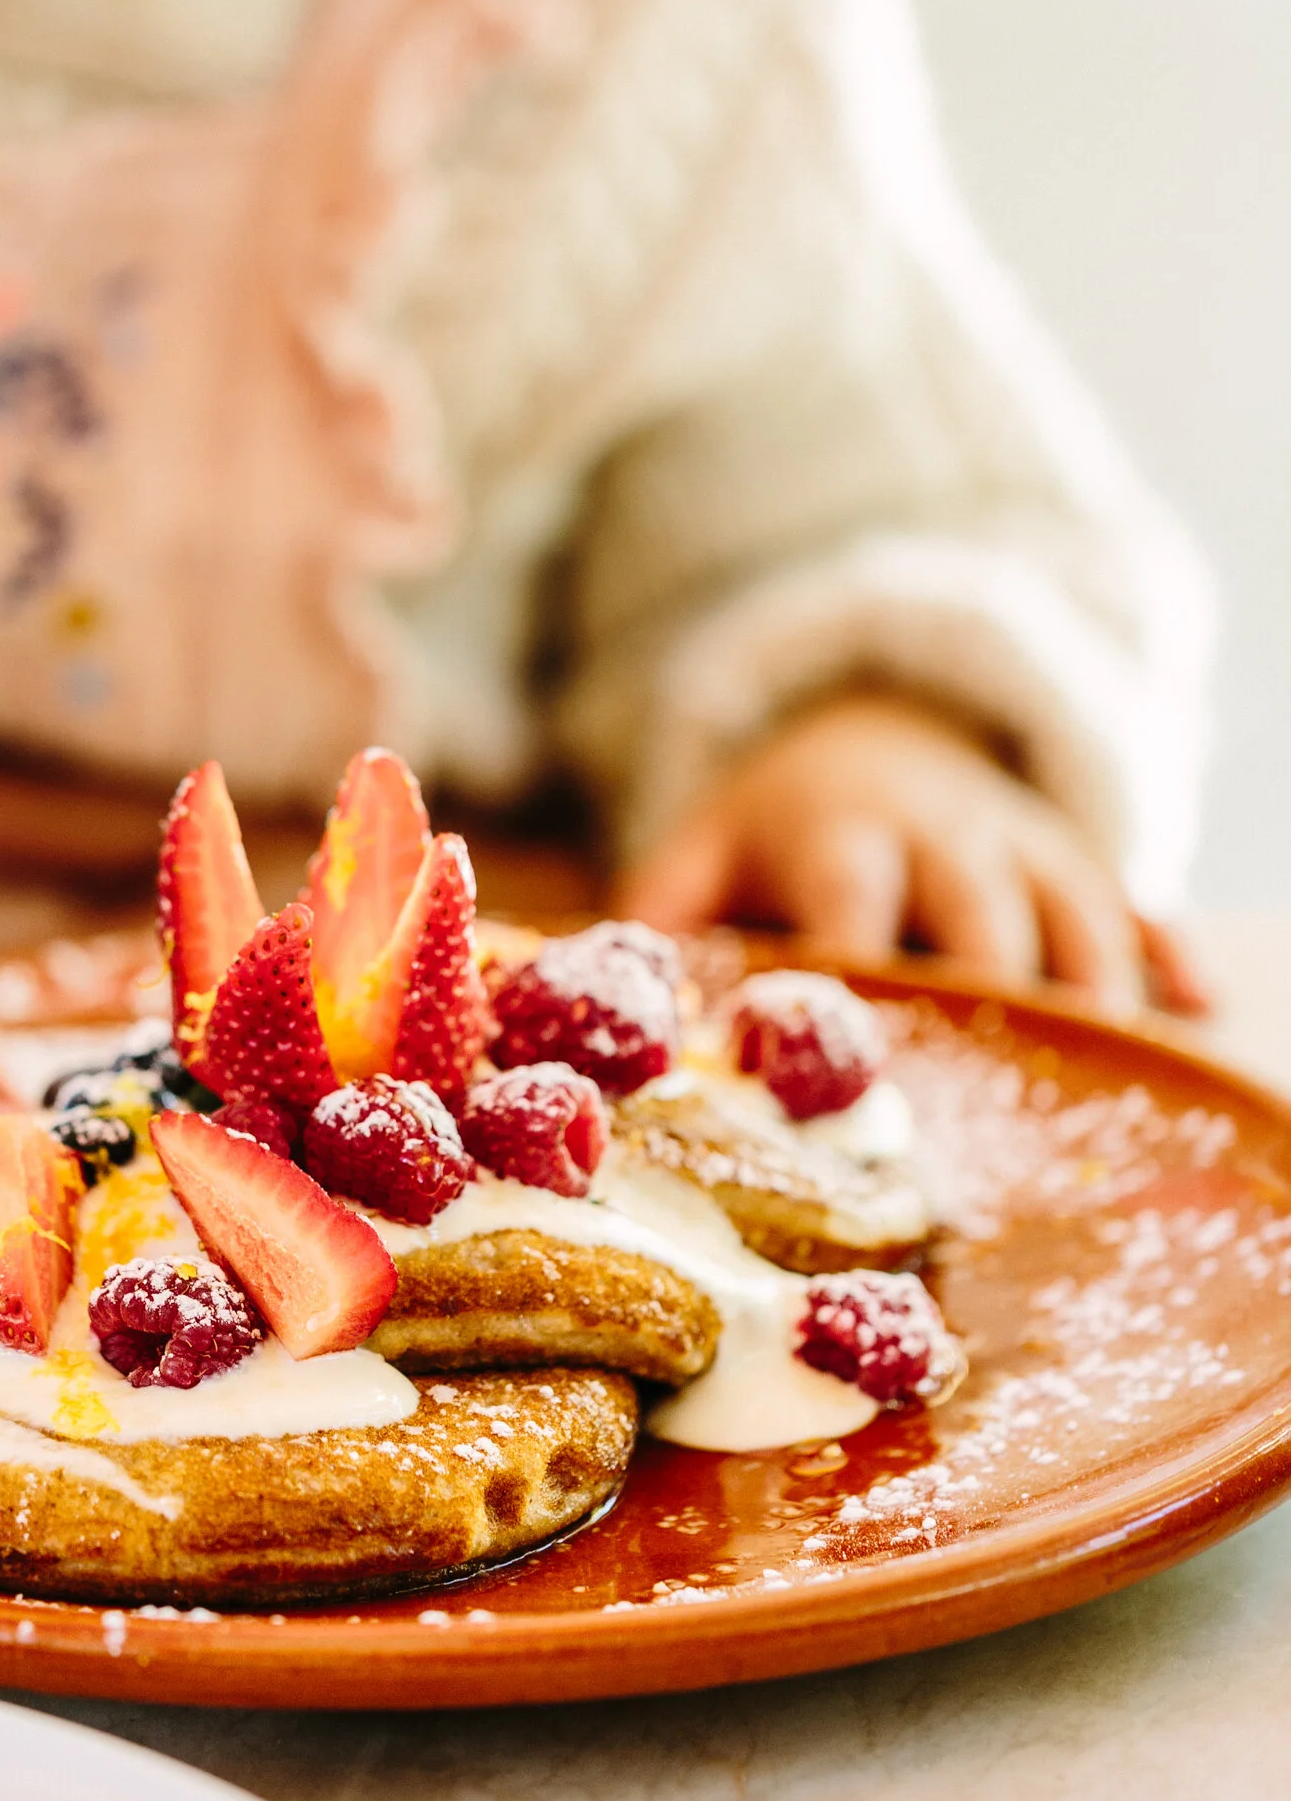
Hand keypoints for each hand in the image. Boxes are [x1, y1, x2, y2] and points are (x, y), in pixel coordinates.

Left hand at [615, 693, 1210, 1016]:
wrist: (874, 719)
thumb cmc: (781, 826)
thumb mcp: (706, 846)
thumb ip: (659, 911)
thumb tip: (603, 999)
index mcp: (840, 833)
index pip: (847, 895)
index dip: (849, 961)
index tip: (844, 1044)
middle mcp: (944, 834)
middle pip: (978, 908)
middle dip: (988, 980)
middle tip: (995, 1081)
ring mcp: (1025, 847)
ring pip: (1076, 908)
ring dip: (1092, 984)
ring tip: (1103, 1069)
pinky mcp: (1083, 864)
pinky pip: (1142, 901)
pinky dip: (1171, 950)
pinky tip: (1196, 1006)